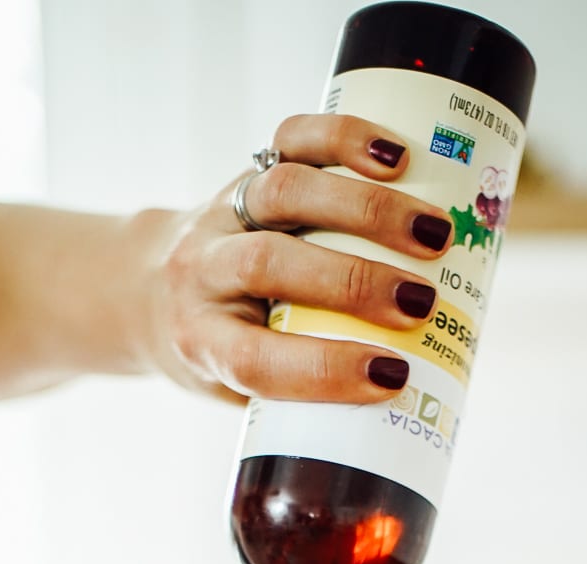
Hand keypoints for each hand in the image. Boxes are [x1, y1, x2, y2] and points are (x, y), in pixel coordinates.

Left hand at [141, 112, 453, 404]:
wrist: (151, 292)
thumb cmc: (218, 356)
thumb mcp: (241, 394)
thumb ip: (304, 399)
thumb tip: (407, 400)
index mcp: (199, 341)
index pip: (255, 360)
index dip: (324, 370)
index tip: (392, 377)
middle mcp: (203, 271)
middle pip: (271, 264)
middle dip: (354, 283)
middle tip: (422, 302)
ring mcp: (224, 212)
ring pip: (287, 193)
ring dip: (369, 212)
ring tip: (435, 233)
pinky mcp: (250, 168)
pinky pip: (292, 141)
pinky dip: (346, 139)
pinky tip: (400, 158)